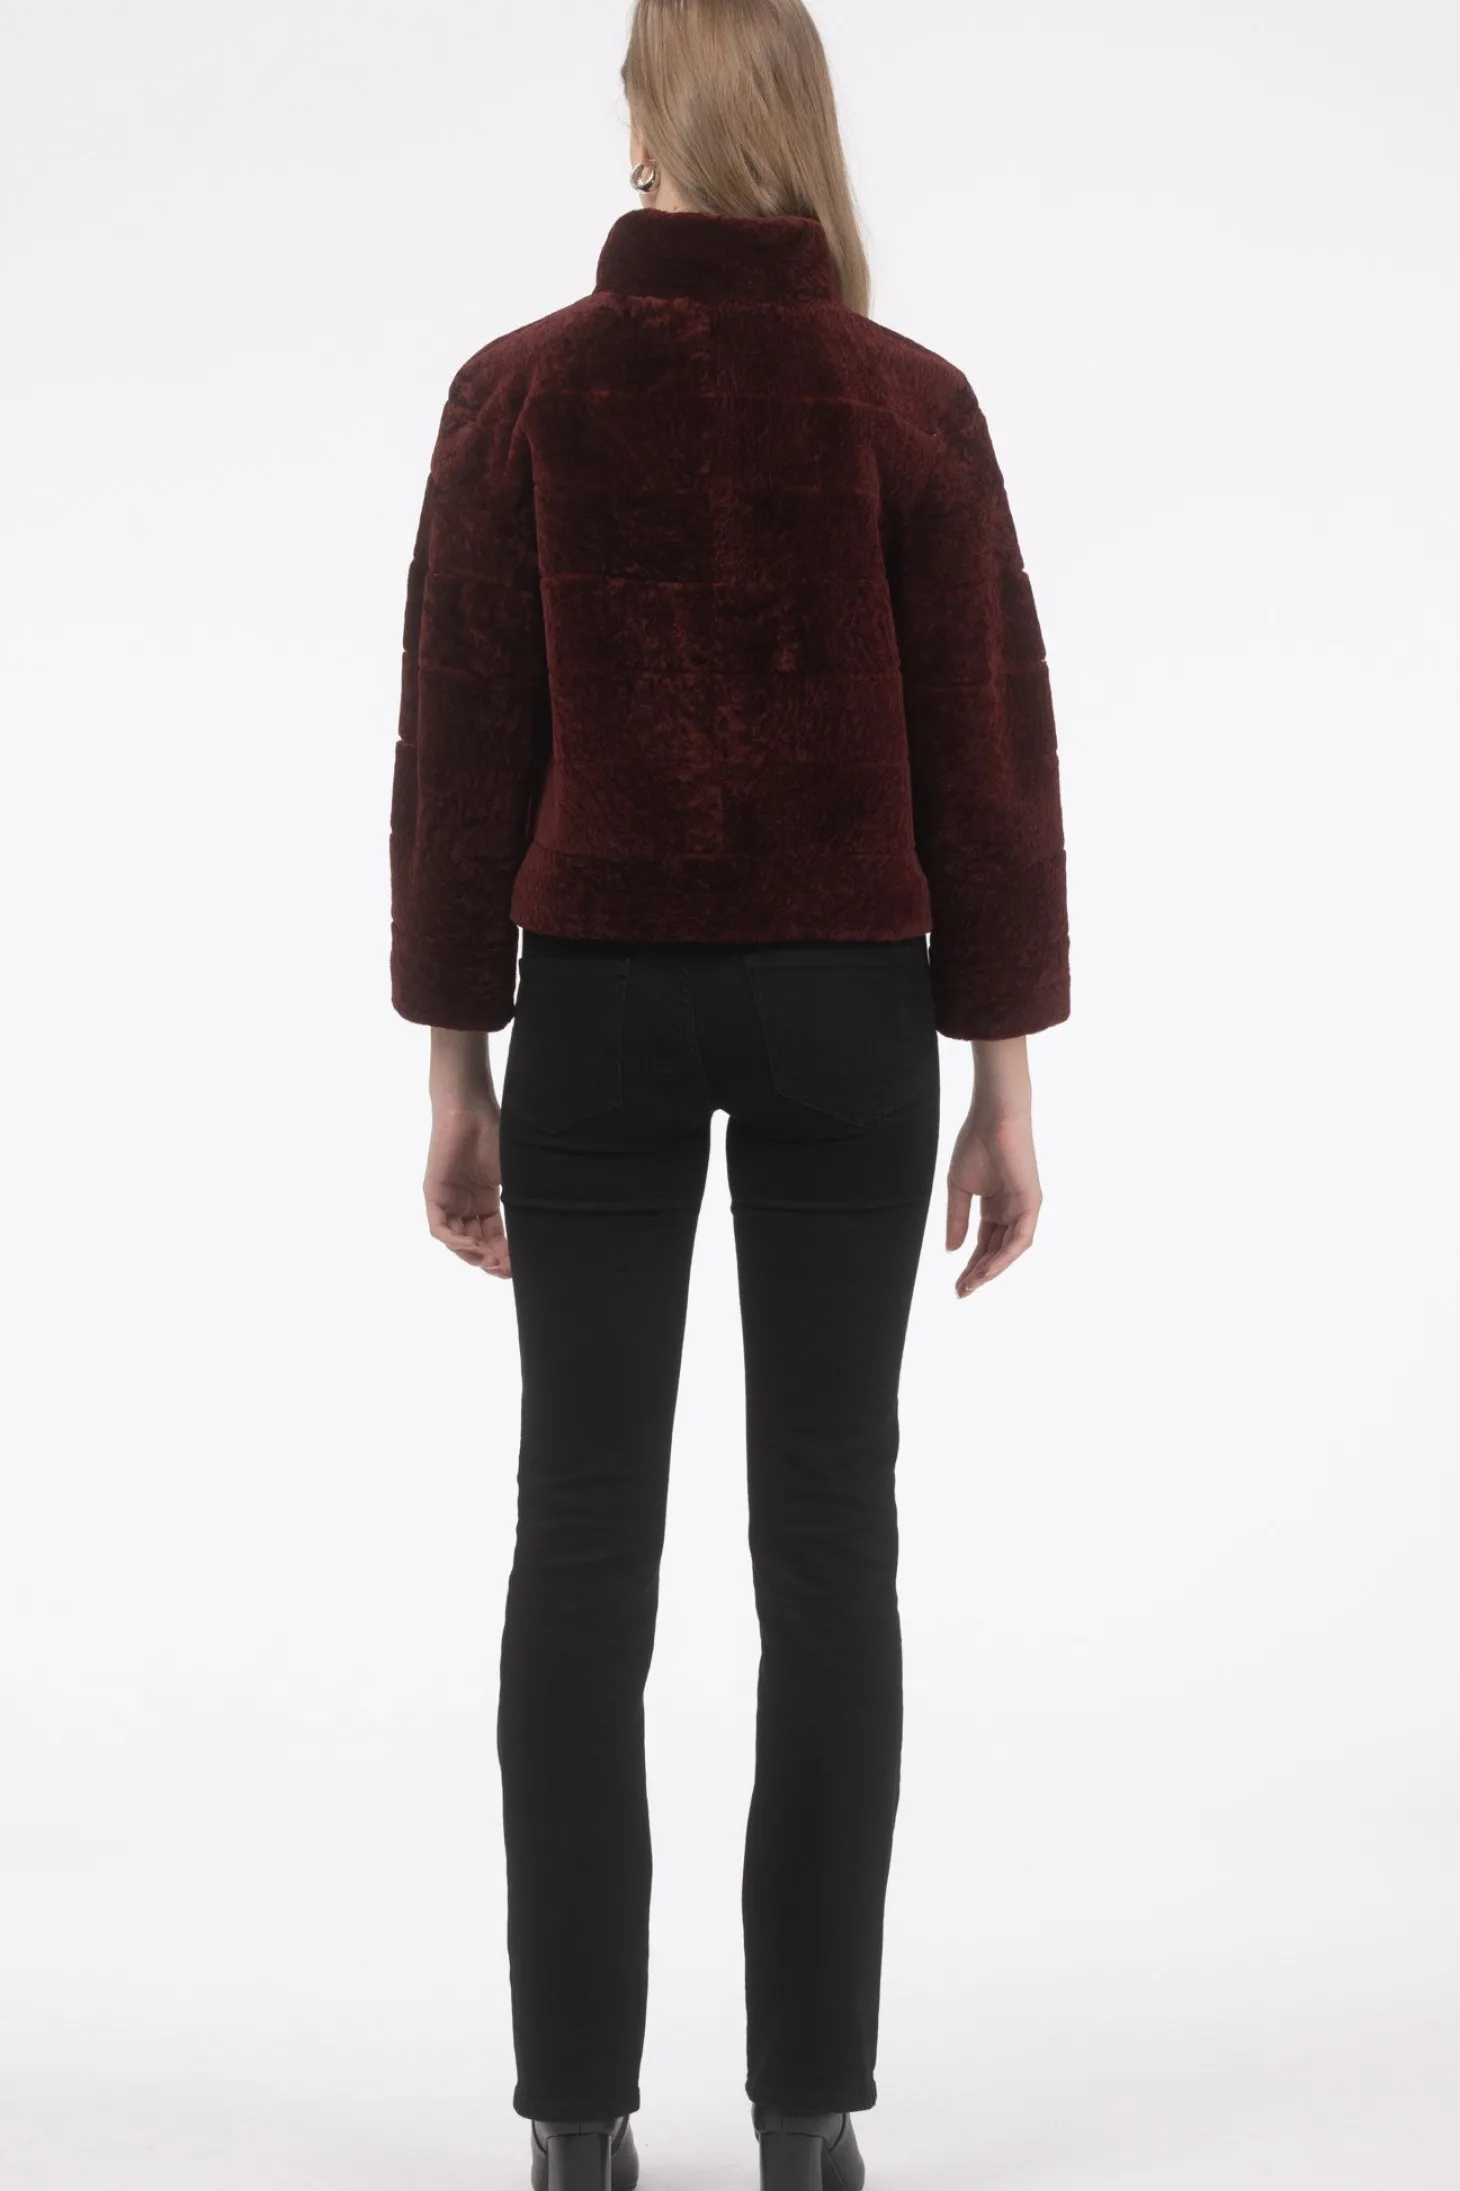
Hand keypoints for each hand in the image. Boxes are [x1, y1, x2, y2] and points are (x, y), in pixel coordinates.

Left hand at [423, 1102, 510, 1277]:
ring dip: (473, 1255)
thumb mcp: (513, 1177)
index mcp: (484, 1202)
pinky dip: (455, 1240)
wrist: (472, 1110)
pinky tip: (473, 1245)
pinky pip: (440, 1227)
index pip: (492, 1238)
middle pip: (475, 1244)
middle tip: (505, 1270)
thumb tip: (543, 1229)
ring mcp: (449, 1200)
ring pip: (456, 1240)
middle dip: (490, 1261)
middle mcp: (465, 1205)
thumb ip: (522, 1203)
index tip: (517, 1269)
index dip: (504, 1255)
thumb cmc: (496, 1136)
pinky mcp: (434, 1193)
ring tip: (491, 1260)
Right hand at [946, 1103, 1042, 1296]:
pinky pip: (1020, 1239)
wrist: (992, 1117)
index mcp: (995, 1207)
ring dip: (990, 1270)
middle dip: (978, 1273)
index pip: (984, 1244)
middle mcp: (1011, 1211)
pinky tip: (987, 1269)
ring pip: (1009, 1250)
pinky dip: (1004, 1257)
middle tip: (961, 1292)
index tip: (956, 1283)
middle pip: (996, 1251)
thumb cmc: (975, 1143)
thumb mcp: (959, 1189)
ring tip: (971, 1285)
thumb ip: (957, 1220)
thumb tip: (952, 1250)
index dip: (969, 1265)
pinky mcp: (1032, 1203)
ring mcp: (1023, 1208)